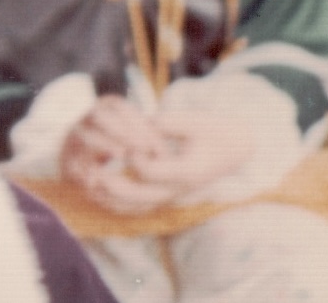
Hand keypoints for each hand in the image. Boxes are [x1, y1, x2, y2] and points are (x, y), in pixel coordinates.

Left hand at [61, 95, 254, 210]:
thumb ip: (169, 122)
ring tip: (92, 186)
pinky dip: (121, 204)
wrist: (234, 149)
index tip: (124, 144)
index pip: (153, 171)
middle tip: (95, 174)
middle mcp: (180, 188)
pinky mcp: (168, 194)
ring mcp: (174, 194)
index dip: (134, 158)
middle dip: (117, 187)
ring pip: (140, 207)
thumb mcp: (196, 121)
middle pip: (143, 196)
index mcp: (188, 171)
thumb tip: (144, 122)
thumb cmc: (213, 130)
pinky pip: (142, 207)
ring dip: (114, 200)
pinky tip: (101, 194)